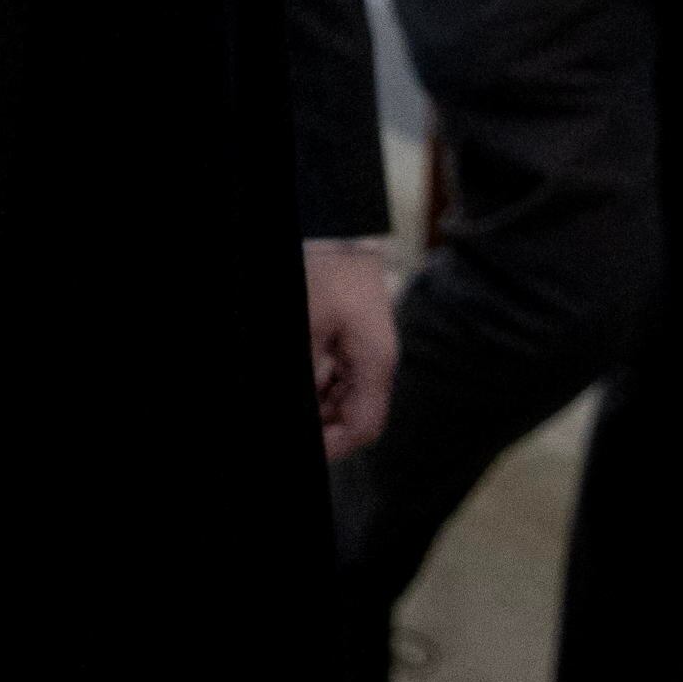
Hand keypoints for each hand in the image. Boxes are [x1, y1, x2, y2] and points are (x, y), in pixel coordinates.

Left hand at [305, 242, 397, 459]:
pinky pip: (336, 376)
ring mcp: (365, 352)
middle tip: (307, 422)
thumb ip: (311, 373)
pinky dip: (319, 384)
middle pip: (353, 415)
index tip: (312, 448)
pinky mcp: (352, 341)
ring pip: (342, 398)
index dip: (333, 446)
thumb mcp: (309, 328)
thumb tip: (314, 411)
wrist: (340, 234)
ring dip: (320, 404)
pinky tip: (310, 366)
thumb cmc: (328, 275)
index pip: (363, 427)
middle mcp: (375, 363)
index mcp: (374, 364)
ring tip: (309, 384)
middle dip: (324, 423)